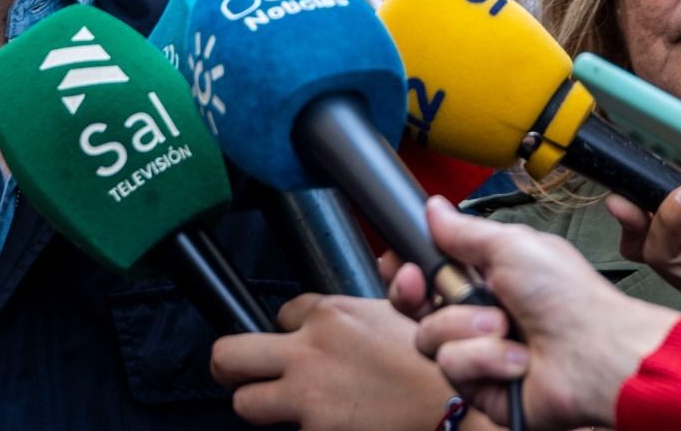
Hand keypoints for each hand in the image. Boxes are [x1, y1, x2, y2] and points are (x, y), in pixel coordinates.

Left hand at [210, 295, 454, 429]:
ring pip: (246, 404)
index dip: (287, 328)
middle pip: (229, 356)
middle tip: (233, 372)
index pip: (280, 312)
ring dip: (259, 404)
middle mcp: (308, 352)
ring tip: (280, 404)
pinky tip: (324, 421)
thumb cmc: (434, 363)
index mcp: (329, 314)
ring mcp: (307, 398)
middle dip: (226, 365)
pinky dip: (301, 428)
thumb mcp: (404, 310)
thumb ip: (381, 291)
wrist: (453, 410)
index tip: (296, 339)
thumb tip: (394, 266)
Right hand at [392, 198, 677, 429]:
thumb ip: (463, 230)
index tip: (404, 262)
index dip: (407, 268)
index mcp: (485, 276)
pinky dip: (485, 358)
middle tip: (429, 286)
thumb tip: (434, 207)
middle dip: (417, 292)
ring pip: (430, 337)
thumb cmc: (568, 297)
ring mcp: (478, 352)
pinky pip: (453, 368)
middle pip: (415, 307)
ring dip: (468, 327)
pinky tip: (516, 358)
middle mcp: (477, 314)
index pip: (426, 272)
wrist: (596, 353)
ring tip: (506, 326)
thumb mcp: (511, 245)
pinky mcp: (481, 386)